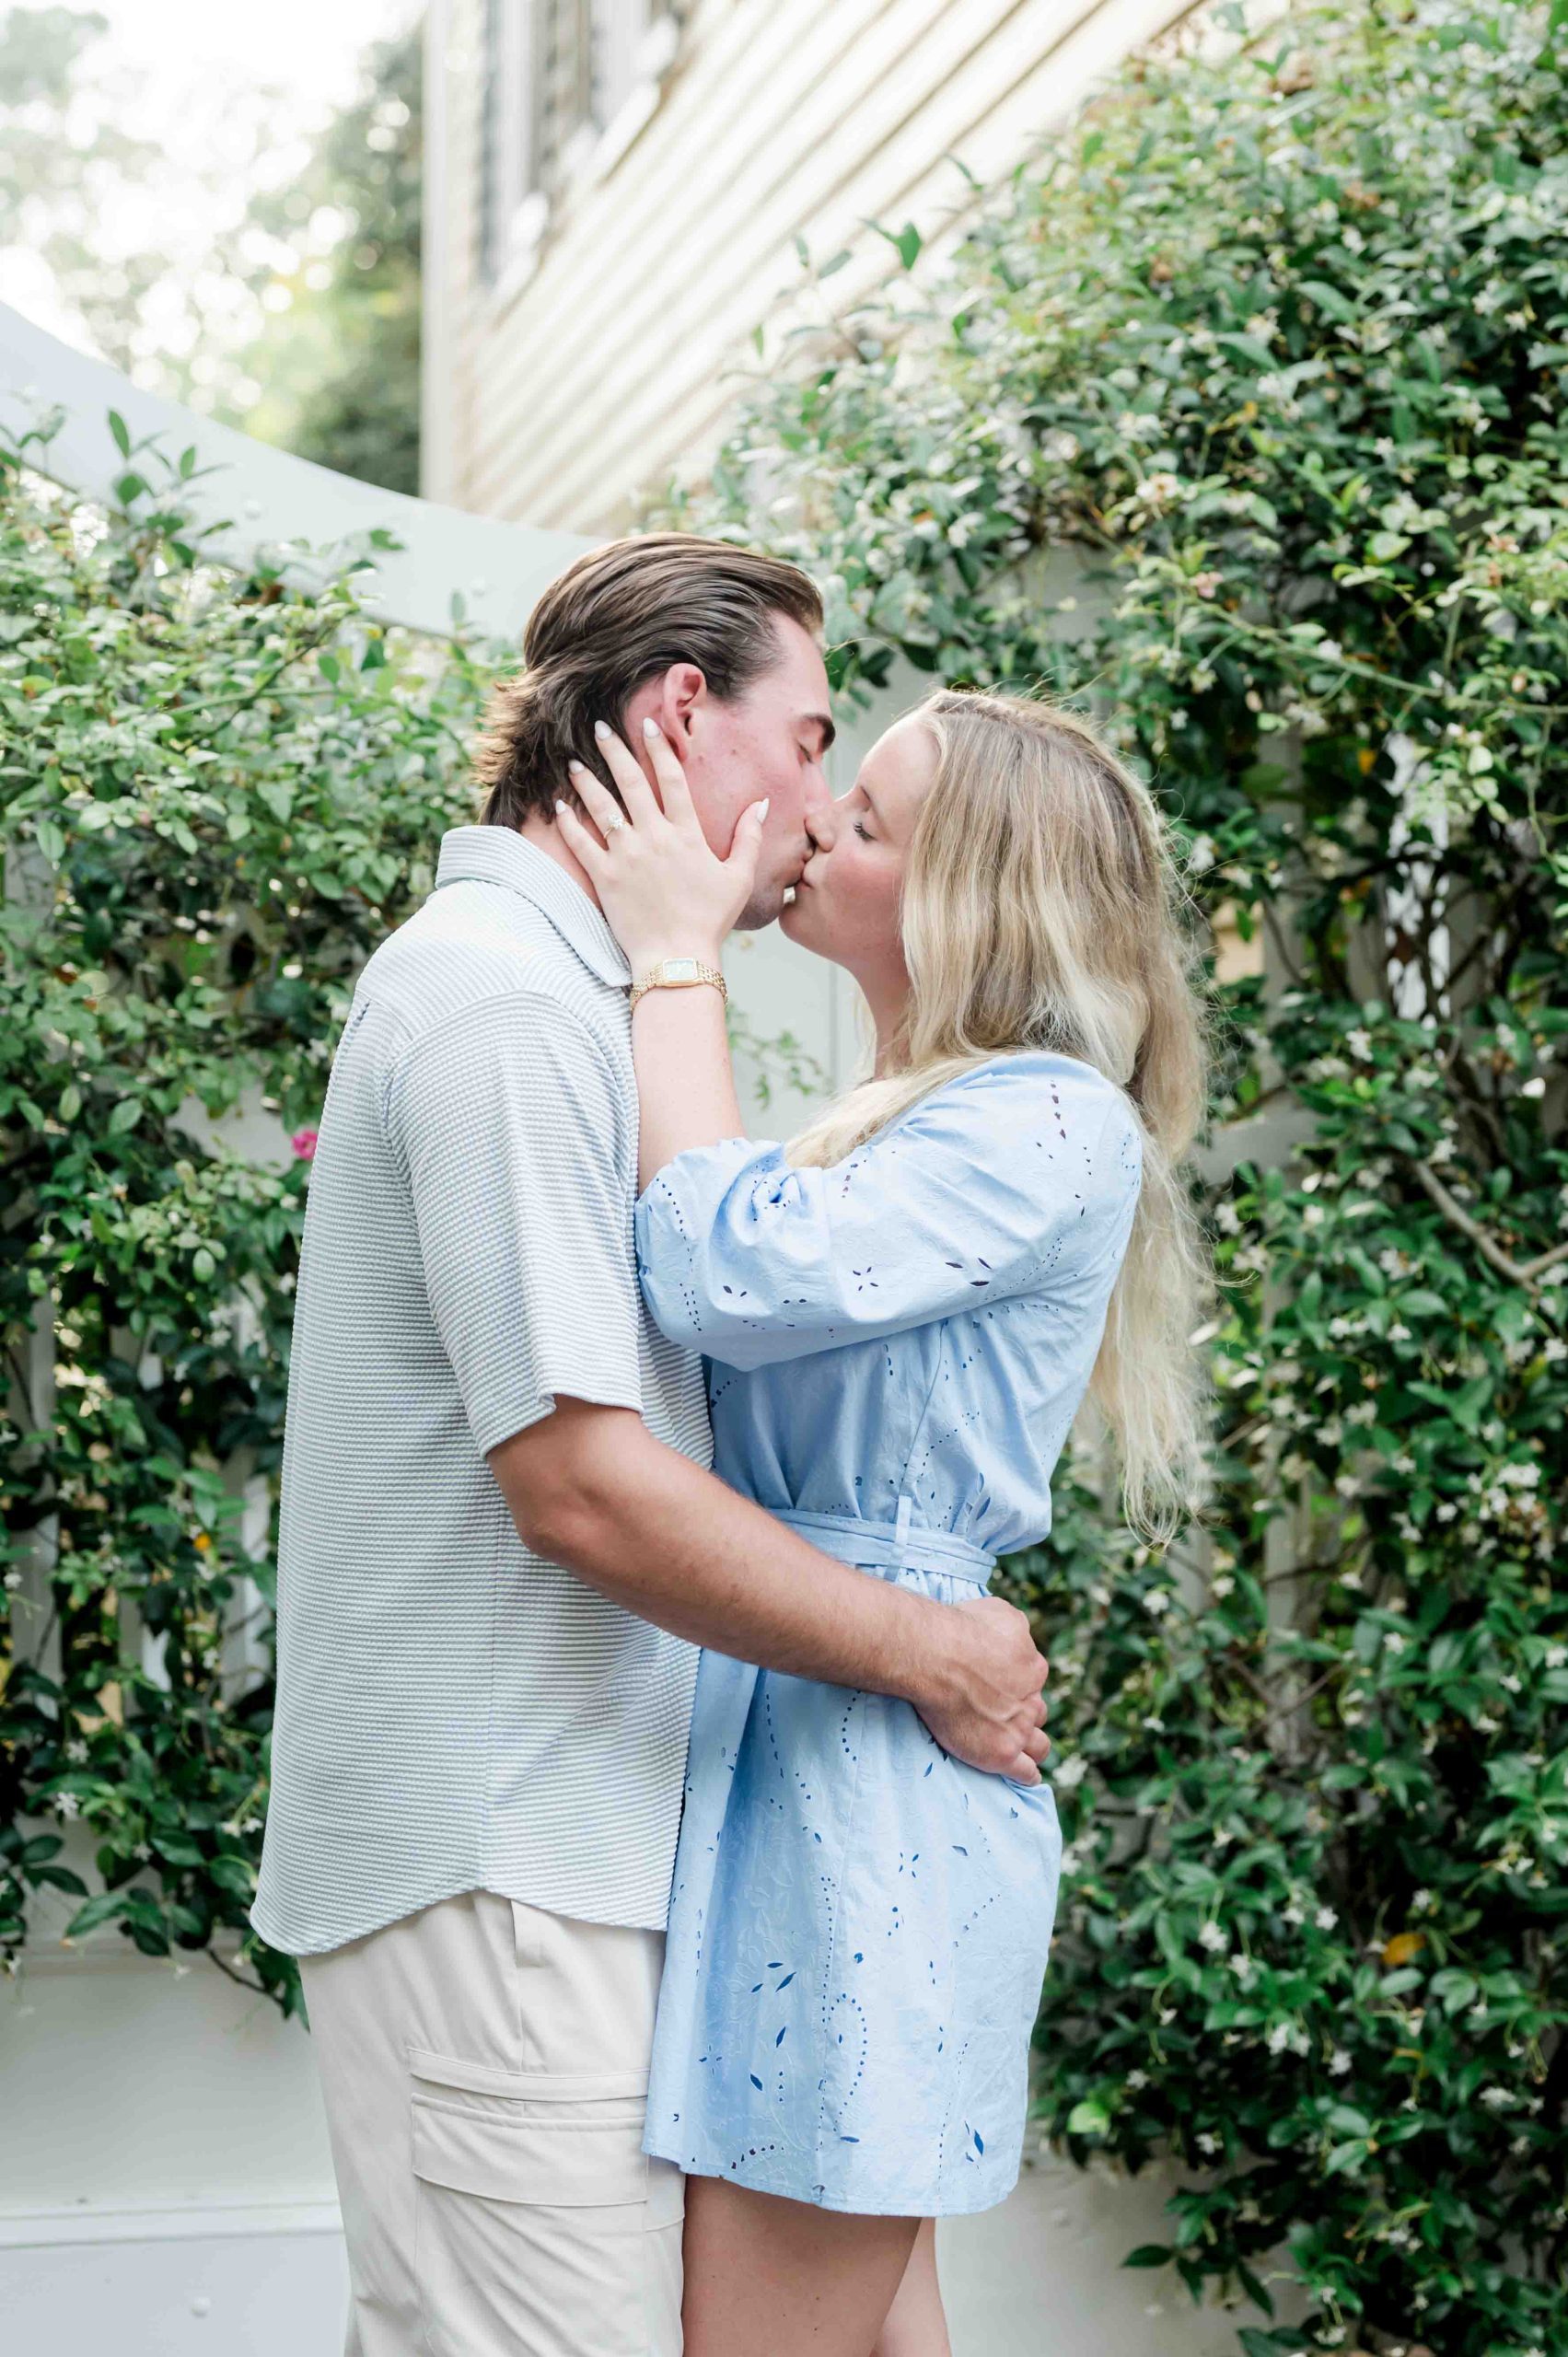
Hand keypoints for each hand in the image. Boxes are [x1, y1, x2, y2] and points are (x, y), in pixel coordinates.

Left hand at [553, 717, 767, 971]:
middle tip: (599, 729)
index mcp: (687, 834)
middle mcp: (654, 837)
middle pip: (630, 783)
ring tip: (573, 762)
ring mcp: (627, 856)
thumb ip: (749, 837)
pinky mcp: (605, 878)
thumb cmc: (710, 920)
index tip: (649, 725)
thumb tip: (762, 804)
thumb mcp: (738, 877)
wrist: (677, 957)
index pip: (671, 779)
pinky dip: (568, 823)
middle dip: (615, 751)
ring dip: (586, 782)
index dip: (660, 748)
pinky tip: (558, 806)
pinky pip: (581, 844)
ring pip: (601, 807)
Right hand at [907, 1595, 1049, 1782]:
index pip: (1033, 1679)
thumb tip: (1017, 1635)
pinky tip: (1025, 1774)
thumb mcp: (1000, 1612)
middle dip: (1025, 1712)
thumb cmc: (961, 1629)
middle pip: (1037, 1711)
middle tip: (1004, 1713)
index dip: (1018, 1682)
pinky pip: (1026, 1772)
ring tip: (1022, 1747)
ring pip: (1039, 1745)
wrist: (936, 1657)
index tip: (1000, 1683)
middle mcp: (1031, 1700)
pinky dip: (1028, 1774)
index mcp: (1033, 1667)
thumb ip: (1015, 1627)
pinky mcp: (1002, 1754)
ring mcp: (1018, 1729)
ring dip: (1032, 1744)